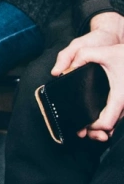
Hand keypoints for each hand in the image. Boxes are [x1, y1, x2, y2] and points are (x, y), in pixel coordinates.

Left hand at [53, 16, 123, 140]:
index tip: (83, 123)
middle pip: (111, 128)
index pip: (106, 123)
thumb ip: (83, 56)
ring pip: (116, 123)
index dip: (93, 127)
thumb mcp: (103, 52)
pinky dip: (108, 119)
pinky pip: (118, 115)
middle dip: (95, 131)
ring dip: (102, 126)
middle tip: (81, 129)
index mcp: (119, 96)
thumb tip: (65, 69)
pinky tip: (97, 116)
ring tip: (87, 125)